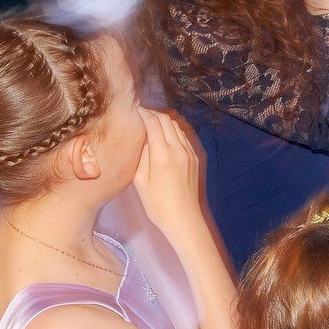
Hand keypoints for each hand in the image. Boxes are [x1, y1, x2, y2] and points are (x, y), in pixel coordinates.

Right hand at [132, 109, 204, 238]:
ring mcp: (190, 153)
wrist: (184, 219)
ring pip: (176, 127)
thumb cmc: (157, 204)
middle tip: (140, 114)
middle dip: (153, 113)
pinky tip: (164, 136)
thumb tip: (142, 137)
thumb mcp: (140, 180)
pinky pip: (184, 137)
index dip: (142, 113)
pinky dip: (173, 131)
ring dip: (164, 121)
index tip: (133, 109)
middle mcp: (179, 150)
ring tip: (150, 123)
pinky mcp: (195, 158)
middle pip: (166, 120)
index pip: (153, 123)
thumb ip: (141, 155)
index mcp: (163, 155)